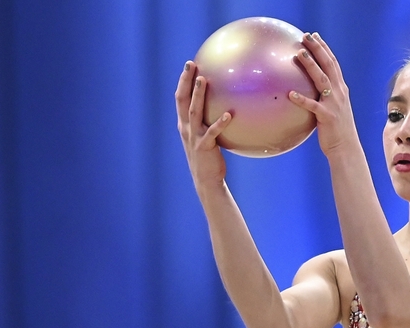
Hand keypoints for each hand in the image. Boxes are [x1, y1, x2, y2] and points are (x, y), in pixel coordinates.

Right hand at [175, 61, 231, 189]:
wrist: (206, 180)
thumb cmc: (209, 158)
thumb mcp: (206, 137)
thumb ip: (209, 123)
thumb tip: (226, 107)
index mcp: (184, 124)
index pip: (180, 98)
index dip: (183, 81)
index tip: (189, 65)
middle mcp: (186, 128)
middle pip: (182, 100)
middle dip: (185, 81)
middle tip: (191, 64)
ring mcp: (193, 137)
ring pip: (194, 111)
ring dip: (198, 95)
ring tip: (204, 79)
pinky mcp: (204, 146)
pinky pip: (212, 132)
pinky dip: (219, 123)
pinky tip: (229, 114)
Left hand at [288, 33, 360, 158]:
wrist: (346, 147)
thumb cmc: (336, 130)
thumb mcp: (333, 108)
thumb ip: (325, 96)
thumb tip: (310, 89)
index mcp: (341, 89)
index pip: (333, 63)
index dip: (324, 48)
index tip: (315, 36)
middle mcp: (339, 93)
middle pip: (328, 66)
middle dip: (318, 49)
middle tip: (306, 36)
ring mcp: (334, 104)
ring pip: (322, 80)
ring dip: (311, 66)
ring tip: (299, 54)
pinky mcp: (327, 117)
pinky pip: (312, 106)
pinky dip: (302, 99)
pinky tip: (290, 94)